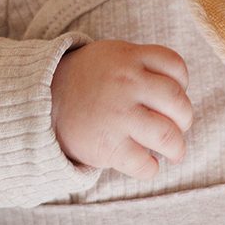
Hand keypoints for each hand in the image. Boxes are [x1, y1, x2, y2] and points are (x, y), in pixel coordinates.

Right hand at [50, 40, 192, 178]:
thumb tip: (180, 93)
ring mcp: (117, 115)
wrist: (39, 102)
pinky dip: (151, 168)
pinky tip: (146, 164)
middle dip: (185, 118)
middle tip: (180, 126)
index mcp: (129, 58)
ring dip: (177, 148)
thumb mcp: (112, 56)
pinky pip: (144, 164)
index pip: (175, 66)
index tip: (175, 94)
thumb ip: (144, 65)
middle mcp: (126, 84)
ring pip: (168, 136)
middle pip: (177, 102)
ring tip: (174, 152)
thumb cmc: (86, 82)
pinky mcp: (108, 146)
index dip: (182, 82)